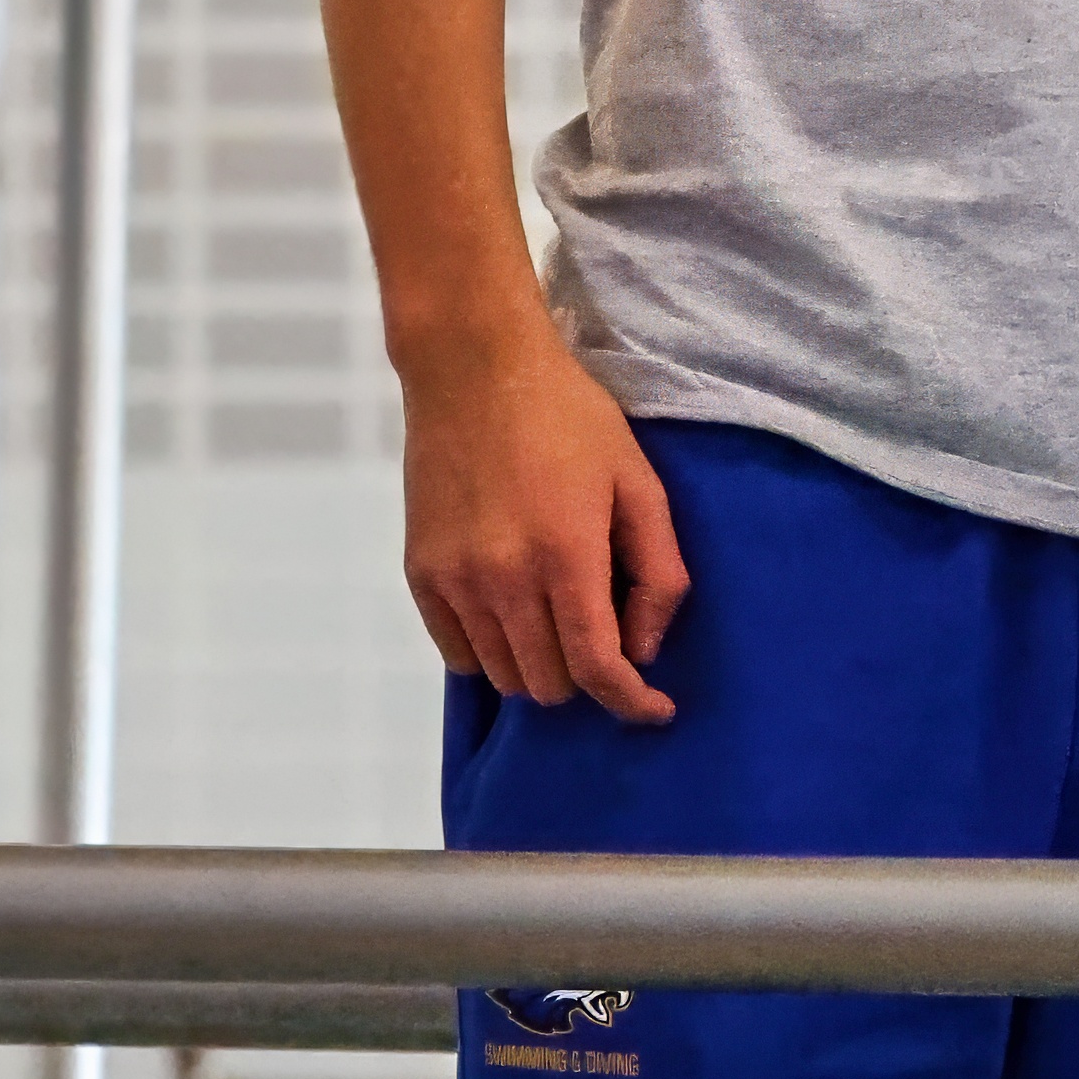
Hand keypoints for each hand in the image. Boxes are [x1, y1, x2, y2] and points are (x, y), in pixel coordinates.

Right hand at [399, 328, 689, 724]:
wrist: (473, 369)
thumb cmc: (568, 418)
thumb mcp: (638, 480)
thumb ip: (658, 571)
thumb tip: (645, 650)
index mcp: (566, 554)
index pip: (597, 669)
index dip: (631, 702)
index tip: (655, 709)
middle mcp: (504, 579)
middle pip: (551, 684)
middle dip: (588, 674)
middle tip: (602, 628)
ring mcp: (455, 580)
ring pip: (504, 678)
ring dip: (540, 664)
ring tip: (556, 614)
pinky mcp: (420, 573)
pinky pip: (458, 656)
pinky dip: (492, 652)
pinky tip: (512, 611)